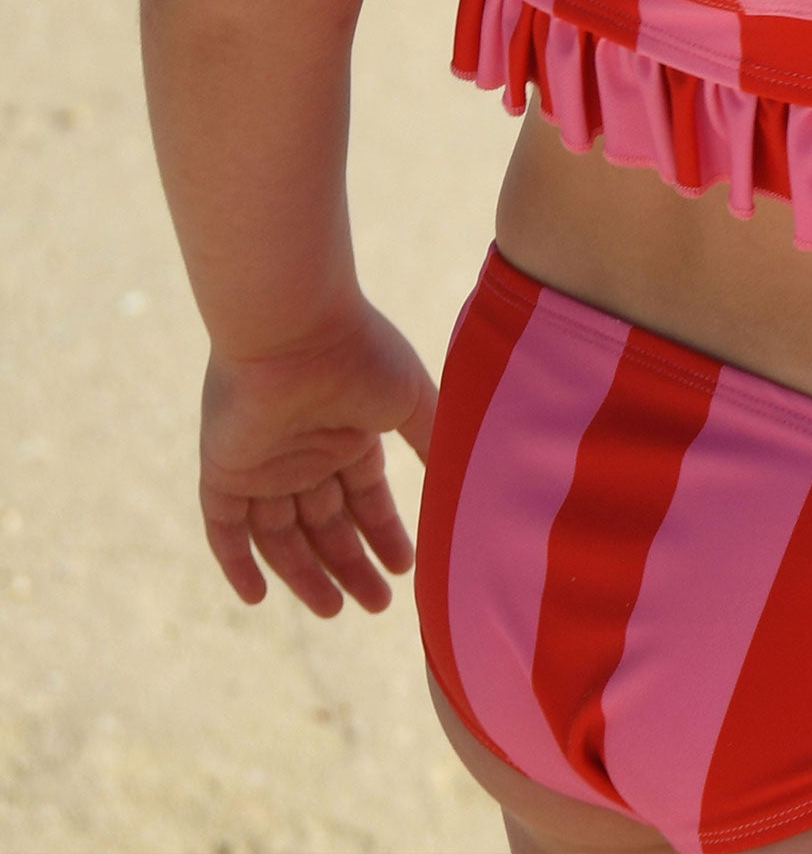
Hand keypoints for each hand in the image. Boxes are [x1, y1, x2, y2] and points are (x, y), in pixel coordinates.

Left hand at [199, 297, 437, 617]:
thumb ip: (430, 438)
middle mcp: (304, 453)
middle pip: (325, 525)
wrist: (293, 327)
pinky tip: (258, 597)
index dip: (383, 534)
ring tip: (336, 611)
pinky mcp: (223, 470)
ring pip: (280, 535)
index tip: (405, 569)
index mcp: (346, 434)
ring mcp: (262, 464)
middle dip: (351, 566)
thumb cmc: (358, 353)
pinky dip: (236, 563)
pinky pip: (224, 528)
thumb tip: (461, 477)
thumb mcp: (409, 400)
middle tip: (376, 606)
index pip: (364, 498)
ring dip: (306, 575)